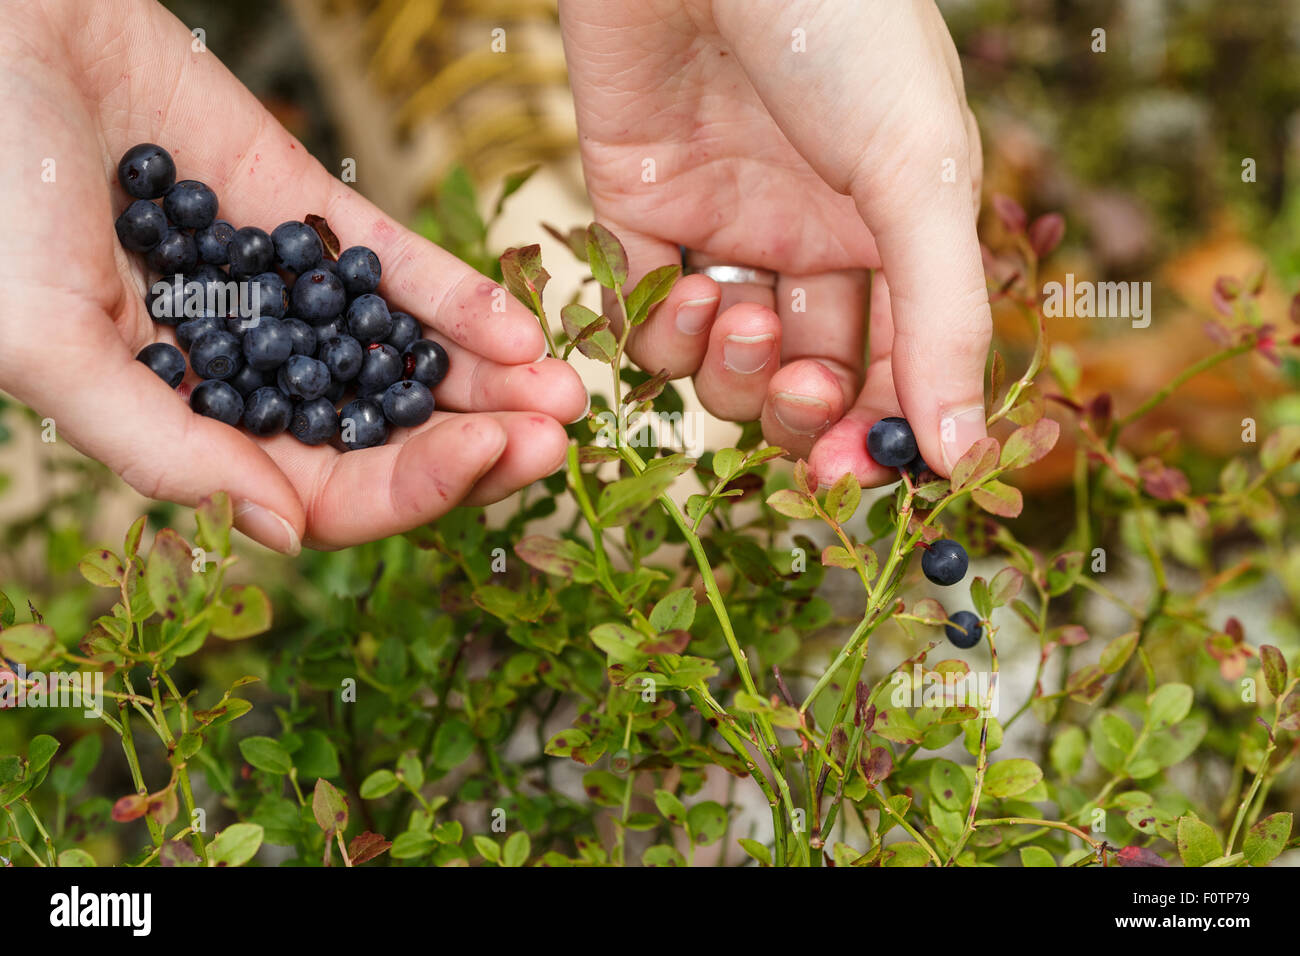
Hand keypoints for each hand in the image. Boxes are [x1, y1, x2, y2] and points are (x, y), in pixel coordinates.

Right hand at [0, 0, 586, 551]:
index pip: (321, 493)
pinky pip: (396, 268)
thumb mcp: (43, 341)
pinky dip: (458, 298)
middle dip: (476, 442)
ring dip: (490, 380)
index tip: (483, 459)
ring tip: (566, 387)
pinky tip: (520, 325)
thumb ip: (159, 446)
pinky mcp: (308, 214)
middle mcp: (250, 373)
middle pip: (385, 435)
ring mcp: (285, 294)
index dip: (409, 491)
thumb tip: (284, 531)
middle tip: (558, 437)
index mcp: (189, 424)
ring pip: (404, 357)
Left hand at [560, 0, 989, 483]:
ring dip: (729, 368)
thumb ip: (943, 317)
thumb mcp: (917, 175)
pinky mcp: (639, 207)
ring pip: (721, 363)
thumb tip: (963, 456)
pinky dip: (656, 332)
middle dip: (799, 409)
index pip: (896, 370)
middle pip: (804, 381)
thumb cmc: (839, 28)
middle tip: (802, 390)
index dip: (878, 432)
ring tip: (736, 311)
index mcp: (894, 231)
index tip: (862, 472)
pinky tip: (682, 292)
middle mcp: (810, 240)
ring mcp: (723, 227)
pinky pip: (642, 314)